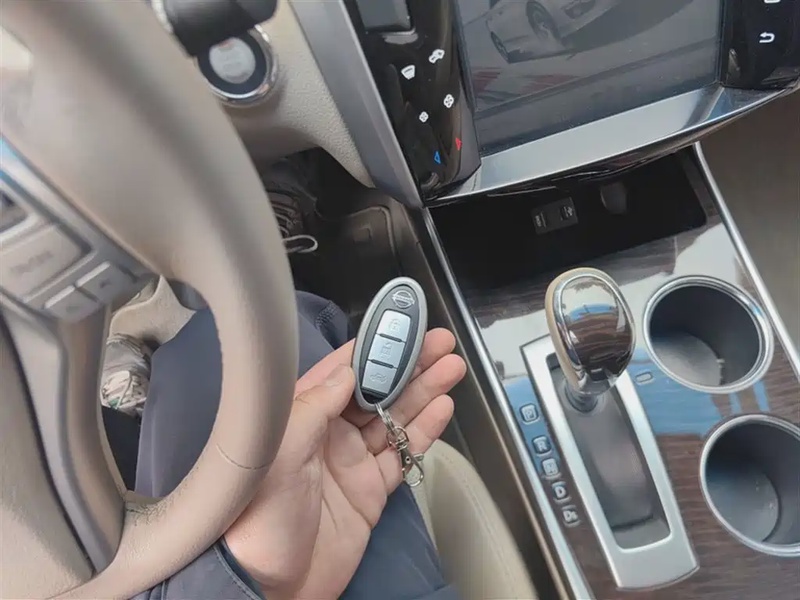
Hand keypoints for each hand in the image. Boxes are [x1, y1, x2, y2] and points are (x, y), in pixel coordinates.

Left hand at [224, 329, 466, 599]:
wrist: (263, 587)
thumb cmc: (256, 518)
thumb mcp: (278, 452)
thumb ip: (314, 407)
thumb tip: (346, 370)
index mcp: (301, 418)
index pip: (342, 371)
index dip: (374, 348)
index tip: (401, 327)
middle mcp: (327, 435)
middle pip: (376, 391)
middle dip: (409, 366)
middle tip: (440, 344)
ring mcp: (351, 464)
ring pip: (394, 419)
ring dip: (423, 393)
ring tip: (450, 368)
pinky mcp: (369, 493)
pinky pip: (401, 456)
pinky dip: (423, 433)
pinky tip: (441, 410)